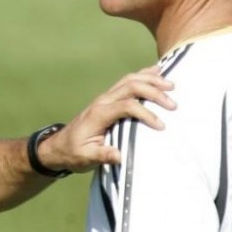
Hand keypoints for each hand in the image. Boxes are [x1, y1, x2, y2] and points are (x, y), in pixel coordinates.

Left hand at [38, 66, 174, 171]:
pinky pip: (126, 81)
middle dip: (154, 92)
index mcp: (98, 114)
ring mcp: (105, 97)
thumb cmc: (73, 153)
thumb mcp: (85, 158)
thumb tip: (119, 156)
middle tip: (173, 104)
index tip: (161, 126)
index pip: (126, 106)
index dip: (146, 113)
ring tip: (171, 86)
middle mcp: (102, 101)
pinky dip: (143, 75)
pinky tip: (157, 72)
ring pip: (129, 80)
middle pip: (131, 86)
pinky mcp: (108, 98)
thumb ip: (102, 155)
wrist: (59, 147)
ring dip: (151, 80)